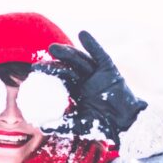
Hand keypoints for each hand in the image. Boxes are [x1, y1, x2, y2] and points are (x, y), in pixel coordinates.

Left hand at [37, 30, 147, 144]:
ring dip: (68, 52)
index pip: (61, 79)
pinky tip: (82, 34)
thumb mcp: (81, 125)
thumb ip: (63, 125)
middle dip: (55, 62)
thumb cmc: (104, 125)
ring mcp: (98, 74)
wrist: (127, 124)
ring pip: (81, 60)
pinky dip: (93, 44)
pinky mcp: (110, 70)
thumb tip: (41, 127)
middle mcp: (86, 80)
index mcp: (78, 91)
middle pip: (69, 67)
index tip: (35, 70)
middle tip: (40, 60)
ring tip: (54, 48)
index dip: (49, 73)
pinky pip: (101, 55)